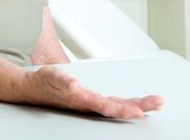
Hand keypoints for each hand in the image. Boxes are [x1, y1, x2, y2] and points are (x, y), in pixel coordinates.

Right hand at [21, 66, 162, 118]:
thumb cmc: (43, 83)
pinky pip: (112, 103)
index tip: (138, 111)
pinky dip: (125, 104)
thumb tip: (76, 86)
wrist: (33, 88)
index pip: (106, 106)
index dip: (123, 110)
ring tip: (153, 104)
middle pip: (117, 107)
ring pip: (117, 106)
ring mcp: (90, 102)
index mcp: (82, 99)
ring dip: (135, 105)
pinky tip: (136, 106)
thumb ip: (63, 81)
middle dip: (138, 106)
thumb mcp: (51, 77)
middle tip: (157, 103)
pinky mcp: (90, 99)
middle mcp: (88, 103)